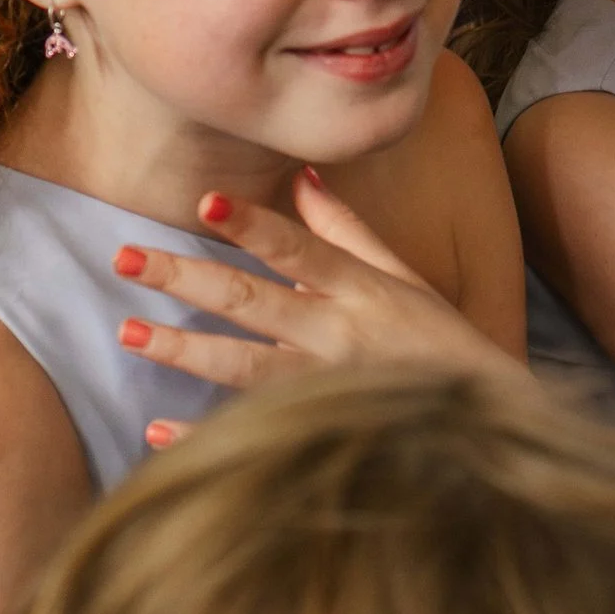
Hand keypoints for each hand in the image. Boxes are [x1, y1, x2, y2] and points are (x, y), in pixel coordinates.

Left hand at [114, 170, 525, 394]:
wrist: (490, 422)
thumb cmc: (439, 343)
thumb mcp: (401, 278)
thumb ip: (346, 232)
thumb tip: (302, 178)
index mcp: (360, 290)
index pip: (298, 249)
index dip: (252, 225)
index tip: (204, 203)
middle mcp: (340, 335)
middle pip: (252, 300)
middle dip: (184, 278)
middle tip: (123, 258)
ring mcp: (328, 388)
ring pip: (244, 367)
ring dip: (183, 350)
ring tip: (128, 333)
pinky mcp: (322, 433)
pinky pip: (253, 434)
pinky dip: (204, 436)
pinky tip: (156, 431)